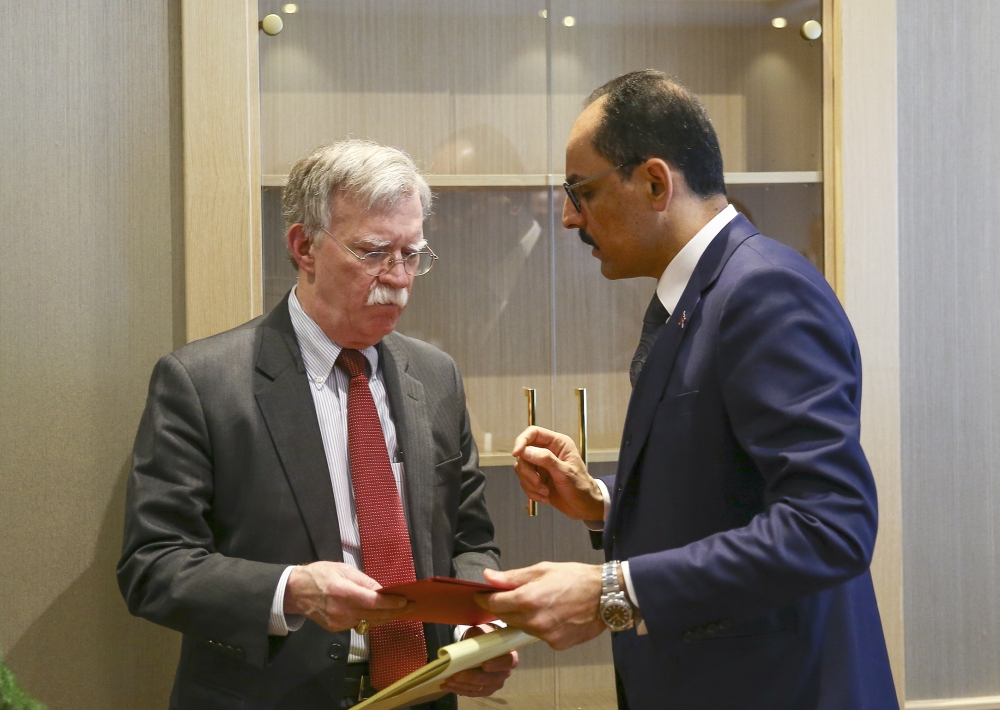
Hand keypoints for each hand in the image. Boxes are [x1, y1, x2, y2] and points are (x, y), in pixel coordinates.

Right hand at [283, 562, 411, 632]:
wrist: (296, 592)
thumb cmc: (320, 575)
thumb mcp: (343, 569)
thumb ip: (364, 581)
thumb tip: (382, 590)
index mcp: (343, 592)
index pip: (373, 602)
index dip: (392, 603)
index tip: (406, 601)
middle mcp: (342, 610)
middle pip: (375, 615)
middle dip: (395, 611)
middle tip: (411, 606)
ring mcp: (339, 622)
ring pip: (369, 622)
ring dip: (385, 617)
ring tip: (399, 610)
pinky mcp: (336, 629)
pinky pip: (358, 624)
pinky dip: (369, 619)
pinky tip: (377, 613)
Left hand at [440, 624, 518, 696]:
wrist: (482, 645)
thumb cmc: (484, 636)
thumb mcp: (482, 631)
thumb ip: (480, 634)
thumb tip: (472, 637)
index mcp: (509, 654)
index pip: (508, 661)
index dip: (497, 664)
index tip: (484, 664)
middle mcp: (504, 672)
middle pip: (491, 679)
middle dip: (472, 678)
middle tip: (456, 674)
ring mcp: (495, 683)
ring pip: (479, 688)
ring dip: (462, 685)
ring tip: (447, 680)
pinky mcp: (485, 690)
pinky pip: (472, 692)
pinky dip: (458, 689)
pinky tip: (446, 685)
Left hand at [477, 563, 604, 650]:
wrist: (606, 596)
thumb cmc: (577, 578)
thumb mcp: (543, 570)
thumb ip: (513, 577)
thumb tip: (488, 577)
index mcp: (529, 599)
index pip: (495, 603)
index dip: (485, 598)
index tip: (481, 595)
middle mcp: (535, 621)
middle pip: (505, 617)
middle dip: (502, 607)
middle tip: (508, 597)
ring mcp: (546, 636)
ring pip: (521, 628)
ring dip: (521, 617)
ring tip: (536, 604)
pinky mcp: (556, 645)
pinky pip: (538, 636)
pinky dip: (538, 626)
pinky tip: (550, 615)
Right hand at [512, 426, 603, 520]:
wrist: (584, 507)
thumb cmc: (581, 488)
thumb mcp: (565, 473)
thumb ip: (545, 459)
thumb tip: (526, 450)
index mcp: (558, 443)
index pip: (533, 433)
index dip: (522, 441)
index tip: (516, 453)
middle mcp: (548, 452)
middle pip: (524, 453)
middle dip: (528, 471)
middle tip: (538, 482)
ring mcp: (541, 465)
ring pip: (522, 468)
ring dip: (530, 483)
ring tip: (545, 491)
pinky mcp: (537, 478)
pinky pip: (524, 481)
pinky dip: (531, 491)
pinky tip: (545, 496)